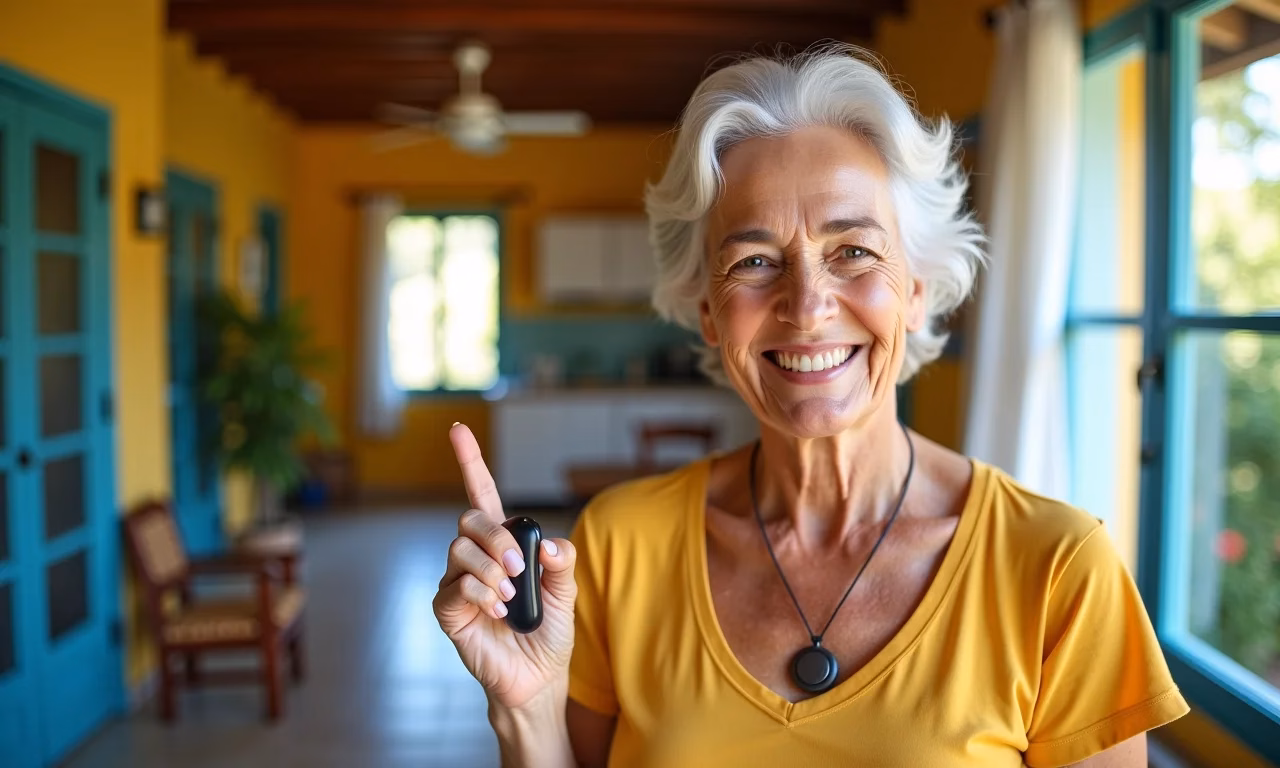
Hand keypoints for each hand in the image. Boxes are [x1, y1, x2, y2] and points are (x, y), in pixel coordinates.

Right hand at [433, 423, 577, 710]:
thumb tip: (547, 544)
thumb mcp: (568, 593)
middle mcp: (476, 556)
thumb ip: (563, 563)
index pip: (484, 495)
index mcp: (504, 544)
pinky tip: (498, 612)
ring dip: (491, 570)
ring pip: (460, 549)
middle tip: (519, 569)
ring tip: (510, 596)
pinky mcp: (448, 610)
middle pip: (470, 518)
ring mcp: (458, 581)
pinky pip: (456, 586)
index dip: (470, 461)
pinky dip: (482, 594)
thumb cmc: (550, 633)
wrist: (538, 678)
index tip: (456, 428)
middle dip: (496, 537)